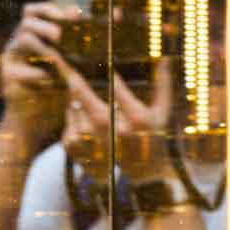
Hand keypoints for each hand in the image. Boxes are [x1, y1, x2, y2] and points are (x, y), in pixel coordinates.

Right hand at [0, 3, 82, 145]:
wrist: (38, 116)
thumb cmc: (60, 83)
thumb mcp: (76, 58)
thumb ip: (90, 36)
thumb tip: (118, 12)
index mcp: (35, 33)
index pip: (36, 9)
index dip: (53, 8)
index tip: (75, 15)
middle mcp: (20, 42)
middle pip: (27, 20)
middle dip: (47, 24)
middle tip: (61, 36)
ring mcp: (10, 60)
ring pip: (20, 40)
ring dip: (41, 46)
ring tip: (55, 56)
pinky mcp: (7, 79)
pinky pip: (17, 70)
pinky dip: (35, 73)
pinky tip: (47, 80)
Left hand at [61, 55, 177, 187]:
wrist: (141, 172)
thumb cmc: (153, 136)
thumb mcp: (163, 111)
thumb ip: (163, 84)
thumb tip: (165, 59)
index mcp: (137, 118)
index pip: (117, 88)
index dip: (107, 71)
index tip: (101, 57)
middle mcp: (114, 131)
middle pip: (85, 97)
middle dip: (74, 78)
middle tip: (63, 62)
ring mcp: (94, 141)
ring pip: (74, 106)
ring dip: (73, 94)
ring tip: (77, 87)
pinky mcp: (78, 149)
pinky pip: (68, 120)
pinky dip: (72, 111)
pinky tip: (80, 111)